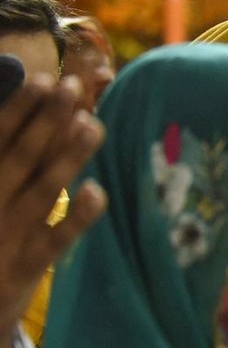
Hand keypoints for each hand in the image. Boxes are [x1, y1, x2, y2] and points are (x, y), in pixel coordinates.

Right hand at [0, 74, 106, 347]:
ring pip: (42, 191)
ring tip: (93, 124)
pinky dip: (77, 217)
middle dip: (47, 120)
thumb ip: (1, 163)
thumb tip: (21, 124)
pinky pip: (57, 240)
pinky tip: (98, 191)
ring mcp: (7, 238)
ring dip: (68, 157)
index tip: (43, 78)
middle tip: (74, 86)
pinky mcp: (27, 269)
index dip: (18, 108)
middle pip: (21, 157)